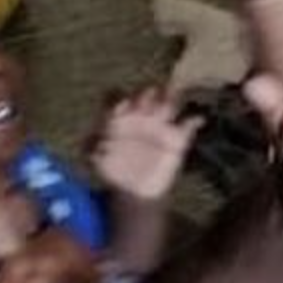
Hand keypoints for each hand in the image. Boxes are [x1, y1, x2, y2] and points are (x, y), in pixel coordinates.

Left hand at [89, 87, 201, 201]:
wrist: (135, 191)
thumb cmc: (114, 171)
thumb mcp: (96, 161)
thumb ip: (90, 149)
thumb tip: (85, 144)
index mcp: (120, 117)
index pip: (119, 97)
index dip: (120, 98)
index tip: (122, 105)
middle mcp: (141, 116)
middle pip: (147, 94)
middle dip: (149, 92)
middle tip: (151, 93)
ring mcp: (160, 126)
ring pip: (169, 103)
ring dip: (172, 98)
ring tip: (174, 95)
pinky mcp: (177, 140)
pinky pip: (189, 125)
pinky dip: (195, 120)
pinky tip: (197, 119)